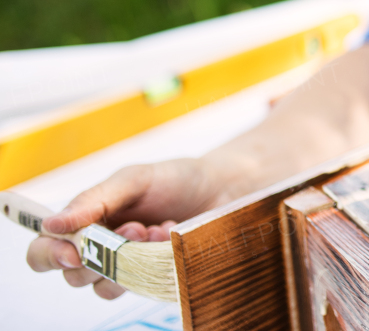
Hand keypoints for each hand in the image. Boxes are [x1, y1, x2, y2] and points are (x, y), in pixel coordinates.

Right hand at [25, 158, 223, 298]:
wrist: (226, 187)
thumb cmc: (177, 180)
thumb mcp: (134, 179)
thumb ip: (94, 200)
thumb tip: (51, 223)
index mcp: (87, 222)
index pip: (45, 251)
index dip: (50, 255)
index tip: (74, 250)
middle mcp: (102, 249)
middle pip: (73, 276)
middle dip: (100, 256)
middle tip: (134, 229)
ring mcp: (129, 267)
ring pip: (106, 288)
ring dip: (131, 259)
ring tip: (158, 230)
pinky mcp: (155, 279)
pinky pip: (143, 287)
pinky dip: (157, 261)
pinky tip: (174, 237)